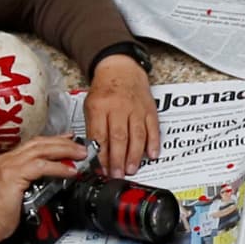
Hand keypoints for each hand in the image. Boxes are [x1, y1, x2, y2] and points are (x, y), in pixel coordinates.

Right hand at [0, 134, 91, 243]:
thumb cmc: (1, 212)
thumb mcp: (21, 190)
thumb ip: (34, 179)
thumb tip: (54, 175)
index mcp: (8, 160)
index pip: (35, 144)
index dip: (54, 140)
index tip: (70, 139)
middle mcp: (8, 159)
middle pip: (40, 143)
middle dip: (63, 143)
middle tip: (81, 147)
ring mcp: (9, 166)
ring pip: (41, 151)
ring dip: (64, 151)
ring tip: (79, 155)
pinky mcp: (13, 176)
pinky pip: (40, 167)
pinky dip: (58, 167)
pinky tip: (69, 171)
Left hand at [86, 53, 160, 177]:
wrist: (121, 69)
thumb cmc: (105, 90)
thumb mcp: (90, 106)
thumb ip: (93, 129)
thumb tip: (94, 153)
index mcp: (100, 107)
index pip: (100, 135)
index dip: (101, 155)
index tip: (101, 169)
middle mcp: (119, 108)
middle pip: (119, 137)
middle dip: (118, 159)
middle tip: (117, 174)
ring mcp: (136, 109)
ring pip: (137, 136)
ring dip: (134, 155)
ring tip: (131, 169)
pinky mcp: (150, 110)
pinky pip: (153, 129)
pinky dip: (154, 143)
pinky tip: (152, 155)